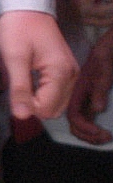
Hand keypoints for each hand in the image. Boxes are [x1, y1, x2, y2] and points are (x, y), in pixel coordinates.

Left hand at [0, 8, 77, 123]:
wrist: (26, 6)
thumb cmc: (19, 28)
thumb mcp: (14, 58)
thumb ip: (19, 88)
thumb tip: (21, 116)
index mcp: (61, 73)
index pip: (45, 109)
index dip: (26, 104)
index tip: (13, 86)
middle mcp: (72, 76)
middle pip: (51, 110)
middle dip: (30, 101)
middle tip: (15, 81)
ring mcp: (70, 74)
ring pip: (52, 103)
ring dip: (33, 96)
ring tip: (20, 75)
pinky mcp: (65, 71)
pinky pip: (53, 92)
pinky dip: (38, 89)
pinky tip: (27, 75)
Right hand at [67, 31, 112, 145]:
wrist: (111, 45)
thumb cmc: (106, 52)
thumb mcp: (104, 64)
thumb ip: (100, 86)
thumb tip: (97, 109)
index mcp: (78, 89)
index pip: (74, 115)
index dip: (84, 127)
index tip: (100, 132)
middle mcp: (80, 96)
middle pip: (75, 123)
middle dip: (88, 135)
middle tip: (106, 138)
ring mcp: (86, 97)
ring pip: (82, 122)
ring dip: (91, 134)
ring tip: (106, 137)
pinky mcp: (93, 97)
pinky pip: (90, 116)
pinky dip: (95, 127)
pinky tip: (105, 129)